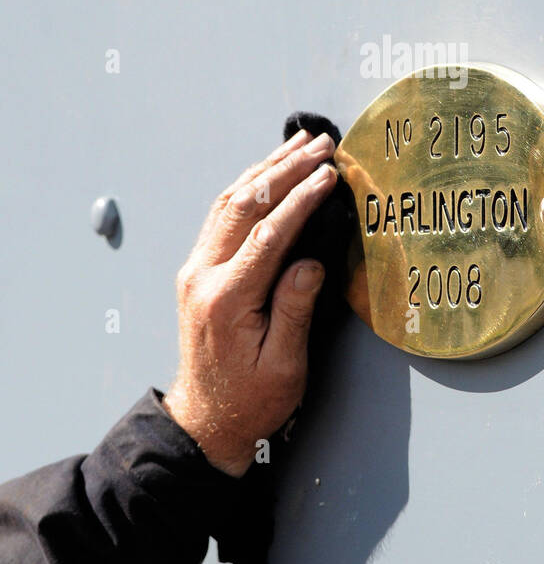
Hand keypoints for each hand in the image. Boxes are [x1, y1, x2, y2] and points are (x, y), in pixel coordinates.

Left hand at [163, 129, 337, 475]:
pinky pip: (221, 215)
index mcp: (226, 299)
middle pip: (244, 205)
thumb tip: (310, 262)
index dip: (301, 199)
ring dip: (265, 168)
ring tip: (299, 143)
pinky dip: (248, 186)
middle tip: (321, 144)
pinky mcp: (197, 270)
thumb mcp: (284, 365)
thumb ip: (295, 309)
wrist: (206, 419)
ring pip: (228, 202)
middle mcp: (203, 277)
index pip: (267, 234)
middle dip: (285, 169)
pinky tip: (268, 171)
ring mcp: (195, 270)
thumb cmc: (250, 400)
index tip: (328, 175)